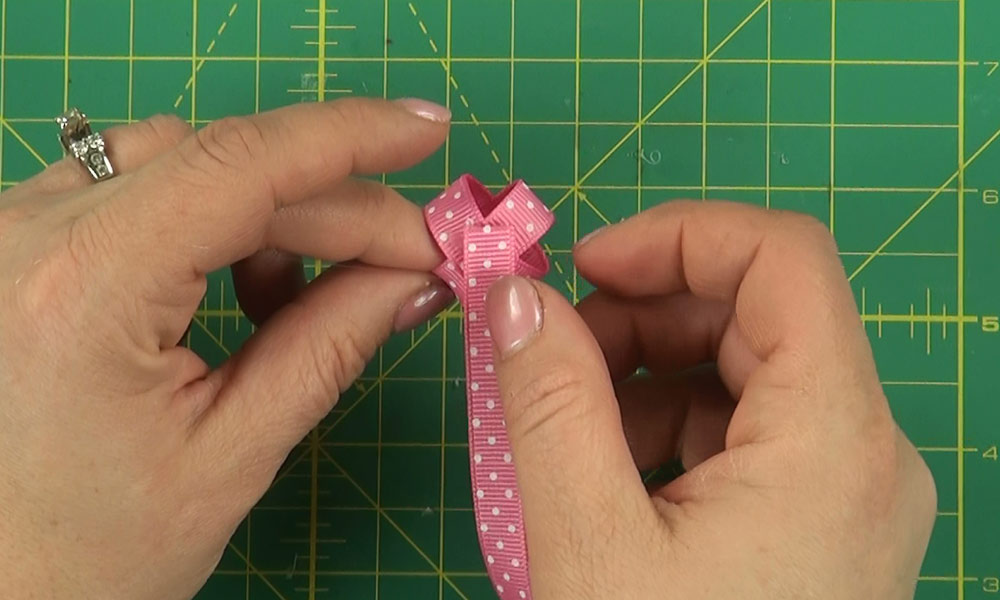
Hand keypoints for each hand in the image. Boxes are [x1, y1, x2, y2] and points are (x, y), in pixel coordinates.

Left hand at [0, 98, 454, 598]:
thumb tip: (414, 273)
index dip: (350, 136)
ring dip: (271, 214)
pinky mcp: (20, 243)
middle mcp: (29, 235)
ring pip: (183, 163)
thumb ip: (331, 346)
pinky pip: (139, 189)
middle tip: (412, 258)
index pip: (241, 165)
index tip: (429, 134)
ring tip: (300, 298)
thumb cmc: (87, 553)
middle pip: (223, 165)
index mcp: (83, 291)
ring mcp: (13, 231)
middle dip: (335, 206)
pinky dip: (214, 221)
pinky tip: (239, 287)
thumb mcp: (231, 456)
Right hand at [484, 201, 935, 598]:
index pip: (782, 257)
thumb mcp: (589, 543)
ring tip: (566, 423)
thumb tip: (514, 296)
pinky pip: (744, 433)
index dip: (677, 234)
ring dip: (646, 372)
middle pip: (759, 312)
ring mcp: (850, 491)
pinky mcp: (821, 523)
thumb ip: (548, 401)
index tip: (581, 265)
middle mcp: (866, 452)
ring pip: (746, 372)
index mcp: (834, 439)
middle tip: (549, 349)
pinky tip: (609, 473)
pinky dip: (668, 428)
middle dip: (644, 311)